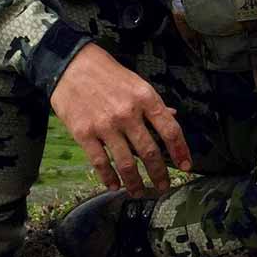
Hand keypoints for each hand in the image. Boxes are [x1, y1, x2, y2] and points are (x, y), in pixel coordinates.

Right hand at [50, 43, 190, 196]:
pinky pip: (100, 162)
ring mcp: (106, 125)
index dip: (181, 151)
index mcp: (145, 98)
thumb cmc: (107, 73)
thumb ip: (153, 103)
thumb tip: (173, 116)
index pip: (170, 130)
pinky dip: (108, 178)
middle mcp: (128, 113)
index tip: (186, 166)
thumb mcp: (136, 82)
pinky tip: (114, 186)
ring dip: (135, 183)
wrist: (70, 65)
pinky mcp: (84, 133)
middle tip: (163, 187)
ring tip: (139, 192)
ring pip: (126, 163)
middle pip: (150, 152)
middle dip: (159, 174)